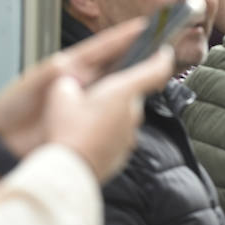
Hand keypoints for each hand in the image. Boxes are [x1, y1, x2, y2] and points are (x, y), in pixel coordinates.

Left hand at [0, 19, 154, 155]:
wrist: (2, 144)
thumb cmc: (10, 110)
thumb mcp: (30, 83)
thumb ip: (53, 73)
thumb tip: (69, 64)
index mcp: (69, 66)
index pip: (104, 46)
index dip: (126, 35)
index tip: (147, 25)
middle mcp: (81, 82)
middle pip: (118, 65)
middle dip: (140, 55)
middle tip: (163, 49)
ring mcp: (85, 103)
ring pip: (119, 89)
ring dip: (136, 84)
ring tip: (156, 76)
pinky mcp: (85, 123)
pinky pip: (112, 115)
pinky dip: (126, 112)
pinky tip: (135, 110)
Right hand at [45, 47, 174, 181]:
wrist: (70, 171)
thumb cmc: (67, 131)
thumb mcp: (60, 96)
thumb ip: (70, 84)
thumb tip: (69, 84)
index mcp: (122, 92)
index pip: (155, 71)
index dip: (162, 59)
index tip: (164, 52)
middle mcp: (132, 114)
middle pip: (132, 95)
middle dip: (117, 92)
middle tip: (94, 95)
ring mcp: (130, 136)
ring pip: (124, 117)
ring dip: (111, 115)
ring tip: (85, 121)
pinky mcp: (123, 154)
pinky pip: (118, 137)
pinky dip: (107, 134)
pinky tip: (86, 138)